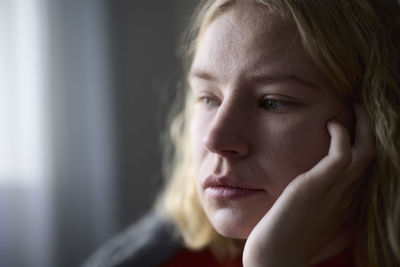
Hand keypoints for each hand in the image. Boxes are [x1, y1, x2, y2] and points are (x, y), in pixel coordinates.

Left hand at [242, 104, 374, 266]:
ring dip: (363, 125)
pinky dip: (342, 135)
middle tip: (361, 108)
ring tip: (355, 106)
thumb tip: (302, 188)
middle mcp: (345, 195)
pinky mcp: (316, 185)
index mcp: (342, 201)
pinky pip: (341, 154)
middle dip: (370, 129)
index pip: (363, 168)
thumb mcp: (304, 214)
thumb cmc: (283, 237)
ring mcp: (333, 190)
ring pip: (365, 151)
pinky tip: (331, 124)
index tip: (354, 126)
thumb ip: (311, 199)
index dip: (364, 144)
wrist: (274, 257)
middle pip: (371, 155)